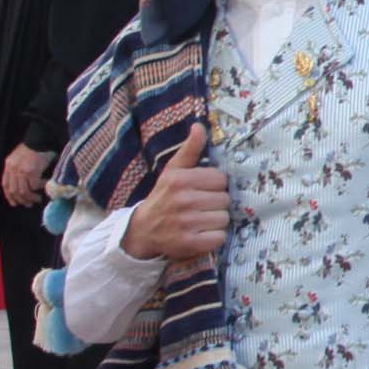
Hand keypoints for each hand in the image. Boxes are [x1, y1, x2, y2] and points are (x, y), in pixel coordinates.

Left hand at [1, 143, 51, 210]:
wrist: (40, 139)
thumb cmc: (33, 147)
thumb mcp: (20, 157)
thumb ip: (17, 169)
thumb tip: (23, 184)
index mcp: (9, 165)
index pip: (5, 185)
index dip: (9, 196)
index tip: (15, 203)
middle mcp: (13, 169)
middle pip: (14, 190)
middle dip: (21, 200)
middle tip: (28, 204)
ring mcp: (21, 170)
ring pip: (23, 191)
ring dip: (31, 197)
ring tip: (37, 199)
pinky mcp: (31, 171)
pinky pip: (34, 186)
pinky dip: (39, 188)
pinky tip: (44, 186)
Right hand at [124, 127, 234, 263]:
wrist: (143, 229)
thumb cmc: (164, 196)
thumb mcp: (173, 170)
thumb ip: (190, 149)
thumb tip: (199, 126)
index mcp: (180, 179)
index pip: (221, 179)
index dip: (215, 185)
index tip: (204, 190)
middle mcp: (183, 200)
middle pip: (224, 199)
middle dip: (216, 203)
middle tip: (202, 206)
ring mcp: (186, 223)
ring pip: (224, 218)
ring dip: (216, 221)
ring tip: (201, 219)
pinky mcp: (189, 243)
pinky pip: (219, 237)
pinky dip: (214, 237)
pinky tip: (202, 233)